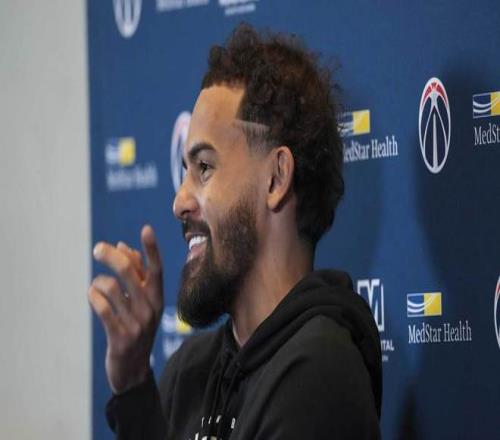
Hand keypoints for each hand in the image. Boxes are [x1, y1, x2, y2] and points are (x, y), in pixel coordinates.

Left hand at [88, 225, 163, 393]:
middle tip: (97, 249)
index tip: (146, 229)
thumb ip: (136, 274)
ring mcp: (136, 324)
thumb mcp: (142, 303)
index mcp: (158, 298)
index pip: (156, 268)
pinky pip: (102, 308)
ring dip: (98, 282)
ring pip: (111, 287)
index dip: (151, 248)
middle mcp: (150, 309)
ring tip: (96, 286)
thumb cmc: (136, 328)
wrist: (134, 370)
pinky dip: (93, 296)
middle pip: (129, 272)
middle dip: (110, 255)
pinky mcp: (120, 337)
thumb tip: (123, 246)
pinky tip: (92, 295)